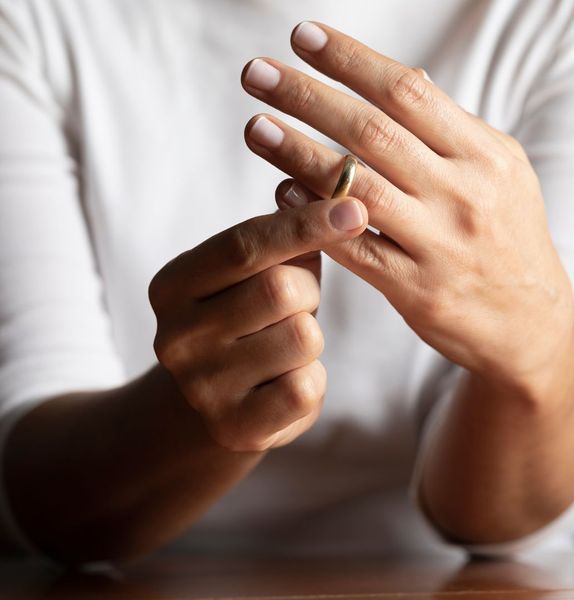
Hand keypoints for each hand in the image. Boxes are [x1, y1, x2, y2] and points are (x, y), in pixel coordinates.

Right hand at [148, 198, 366, 450]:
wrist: (214, 400)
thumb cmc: (243, 321)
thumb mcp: (249, 275)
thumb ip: (278, 237)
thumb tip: (324, 191)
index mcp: (173, 286)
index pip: (243, 245)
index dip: (303, 224)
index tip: (353, 208)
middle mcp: (176, 337)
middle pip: (280, 289)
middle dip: (307, 290)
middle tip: (295, 303)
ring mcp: (201, 387)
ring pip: (302, 337)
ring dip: (310, 336)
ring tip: (285, 344)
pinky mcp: (235, 427)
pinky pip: (306, 388)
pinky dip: (312, 378)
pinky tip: (287, 380)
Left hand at [241, 22, 573, 394]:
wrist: (529, 320)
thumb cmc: (506, 236)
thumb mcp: (498, 172)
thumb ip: (449, 133)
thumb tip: (402, 83)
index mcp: (484, 155)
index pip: (408, 92)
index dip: (351, 60)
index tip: (302, 37)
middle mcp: (463, 195)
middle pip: (373, 133)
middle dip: (308, 98)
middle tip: (257, 74)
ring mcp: (440, 246)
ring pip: (357, 190)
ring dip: (298, 154)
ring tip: (256, 128)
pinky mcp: (417, 291)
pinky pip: (356, 250)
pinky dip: (315, 220)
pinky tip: (282, 194)